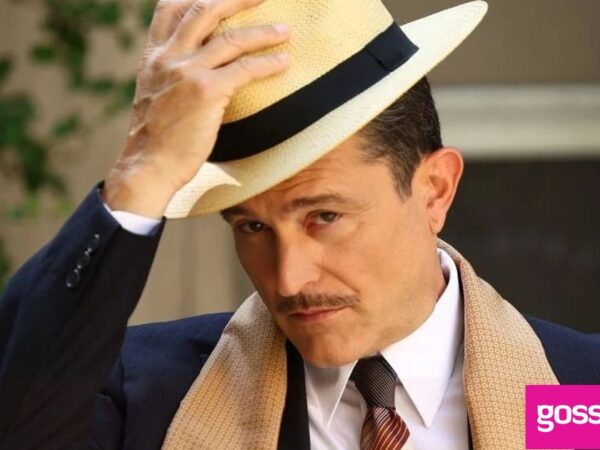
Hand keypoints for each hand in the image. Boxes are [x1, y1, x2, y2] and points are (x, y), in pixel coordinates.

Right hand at [102, 0, 289, 217]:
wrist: (148, 166)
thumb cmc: (155, 140)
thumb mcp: (154, 96)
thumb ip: (169, 76)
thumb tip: (192, 73)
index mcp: (153, 57)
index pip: (169, 9)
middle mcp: (168, 57)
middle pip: (204, 10)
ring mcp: (187, 72)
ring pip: (230, 38)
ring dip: (263, 32)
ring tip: (285, 30)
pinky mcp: (206, 92)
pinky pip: (244, 69)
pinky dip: (267, 63)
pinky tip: (283, 63)